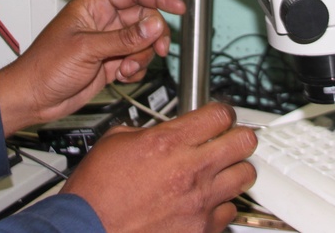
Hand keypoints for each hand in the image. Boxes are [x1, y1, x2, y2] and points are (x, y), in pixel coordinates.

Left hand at [0, 0, 184, 132]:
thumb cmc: (44, 67)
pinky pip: (135, 61)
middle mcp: (102, 23)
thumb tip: (154, 26)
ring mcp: (107, 44)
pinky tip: (121, 75)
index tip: (178, 7)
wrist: (32, 99)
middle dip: (153, 34)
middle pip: (143, 18)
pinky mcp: (109, 64)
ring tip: (127, 67)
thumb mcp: (87, 49)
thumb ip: (123, 38)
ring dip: (142, 56)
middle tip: (158, 48)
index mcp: (93, 7)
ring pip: (142, 42)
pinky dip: (135, 69)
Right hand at [61, 102, 257, 232]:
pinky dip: (221, 204)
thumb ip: (145, 131)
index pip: (219, 115)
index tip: (220, 117)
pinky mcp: (202, 229)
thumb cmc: (96, 195)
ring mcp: (199, 201)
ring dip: (235, 169)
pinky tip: (206, 201)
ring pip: (245, 175)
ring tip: (222, 170)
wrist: (88, 231)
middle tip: (230, 139)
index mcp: (168, 143)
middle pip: (243, 141)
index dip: (221, 113)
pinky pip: (230, 210)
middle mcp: (190, 170)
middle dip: (239, 136)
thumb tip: (159, 130)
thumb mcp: (114, 144)